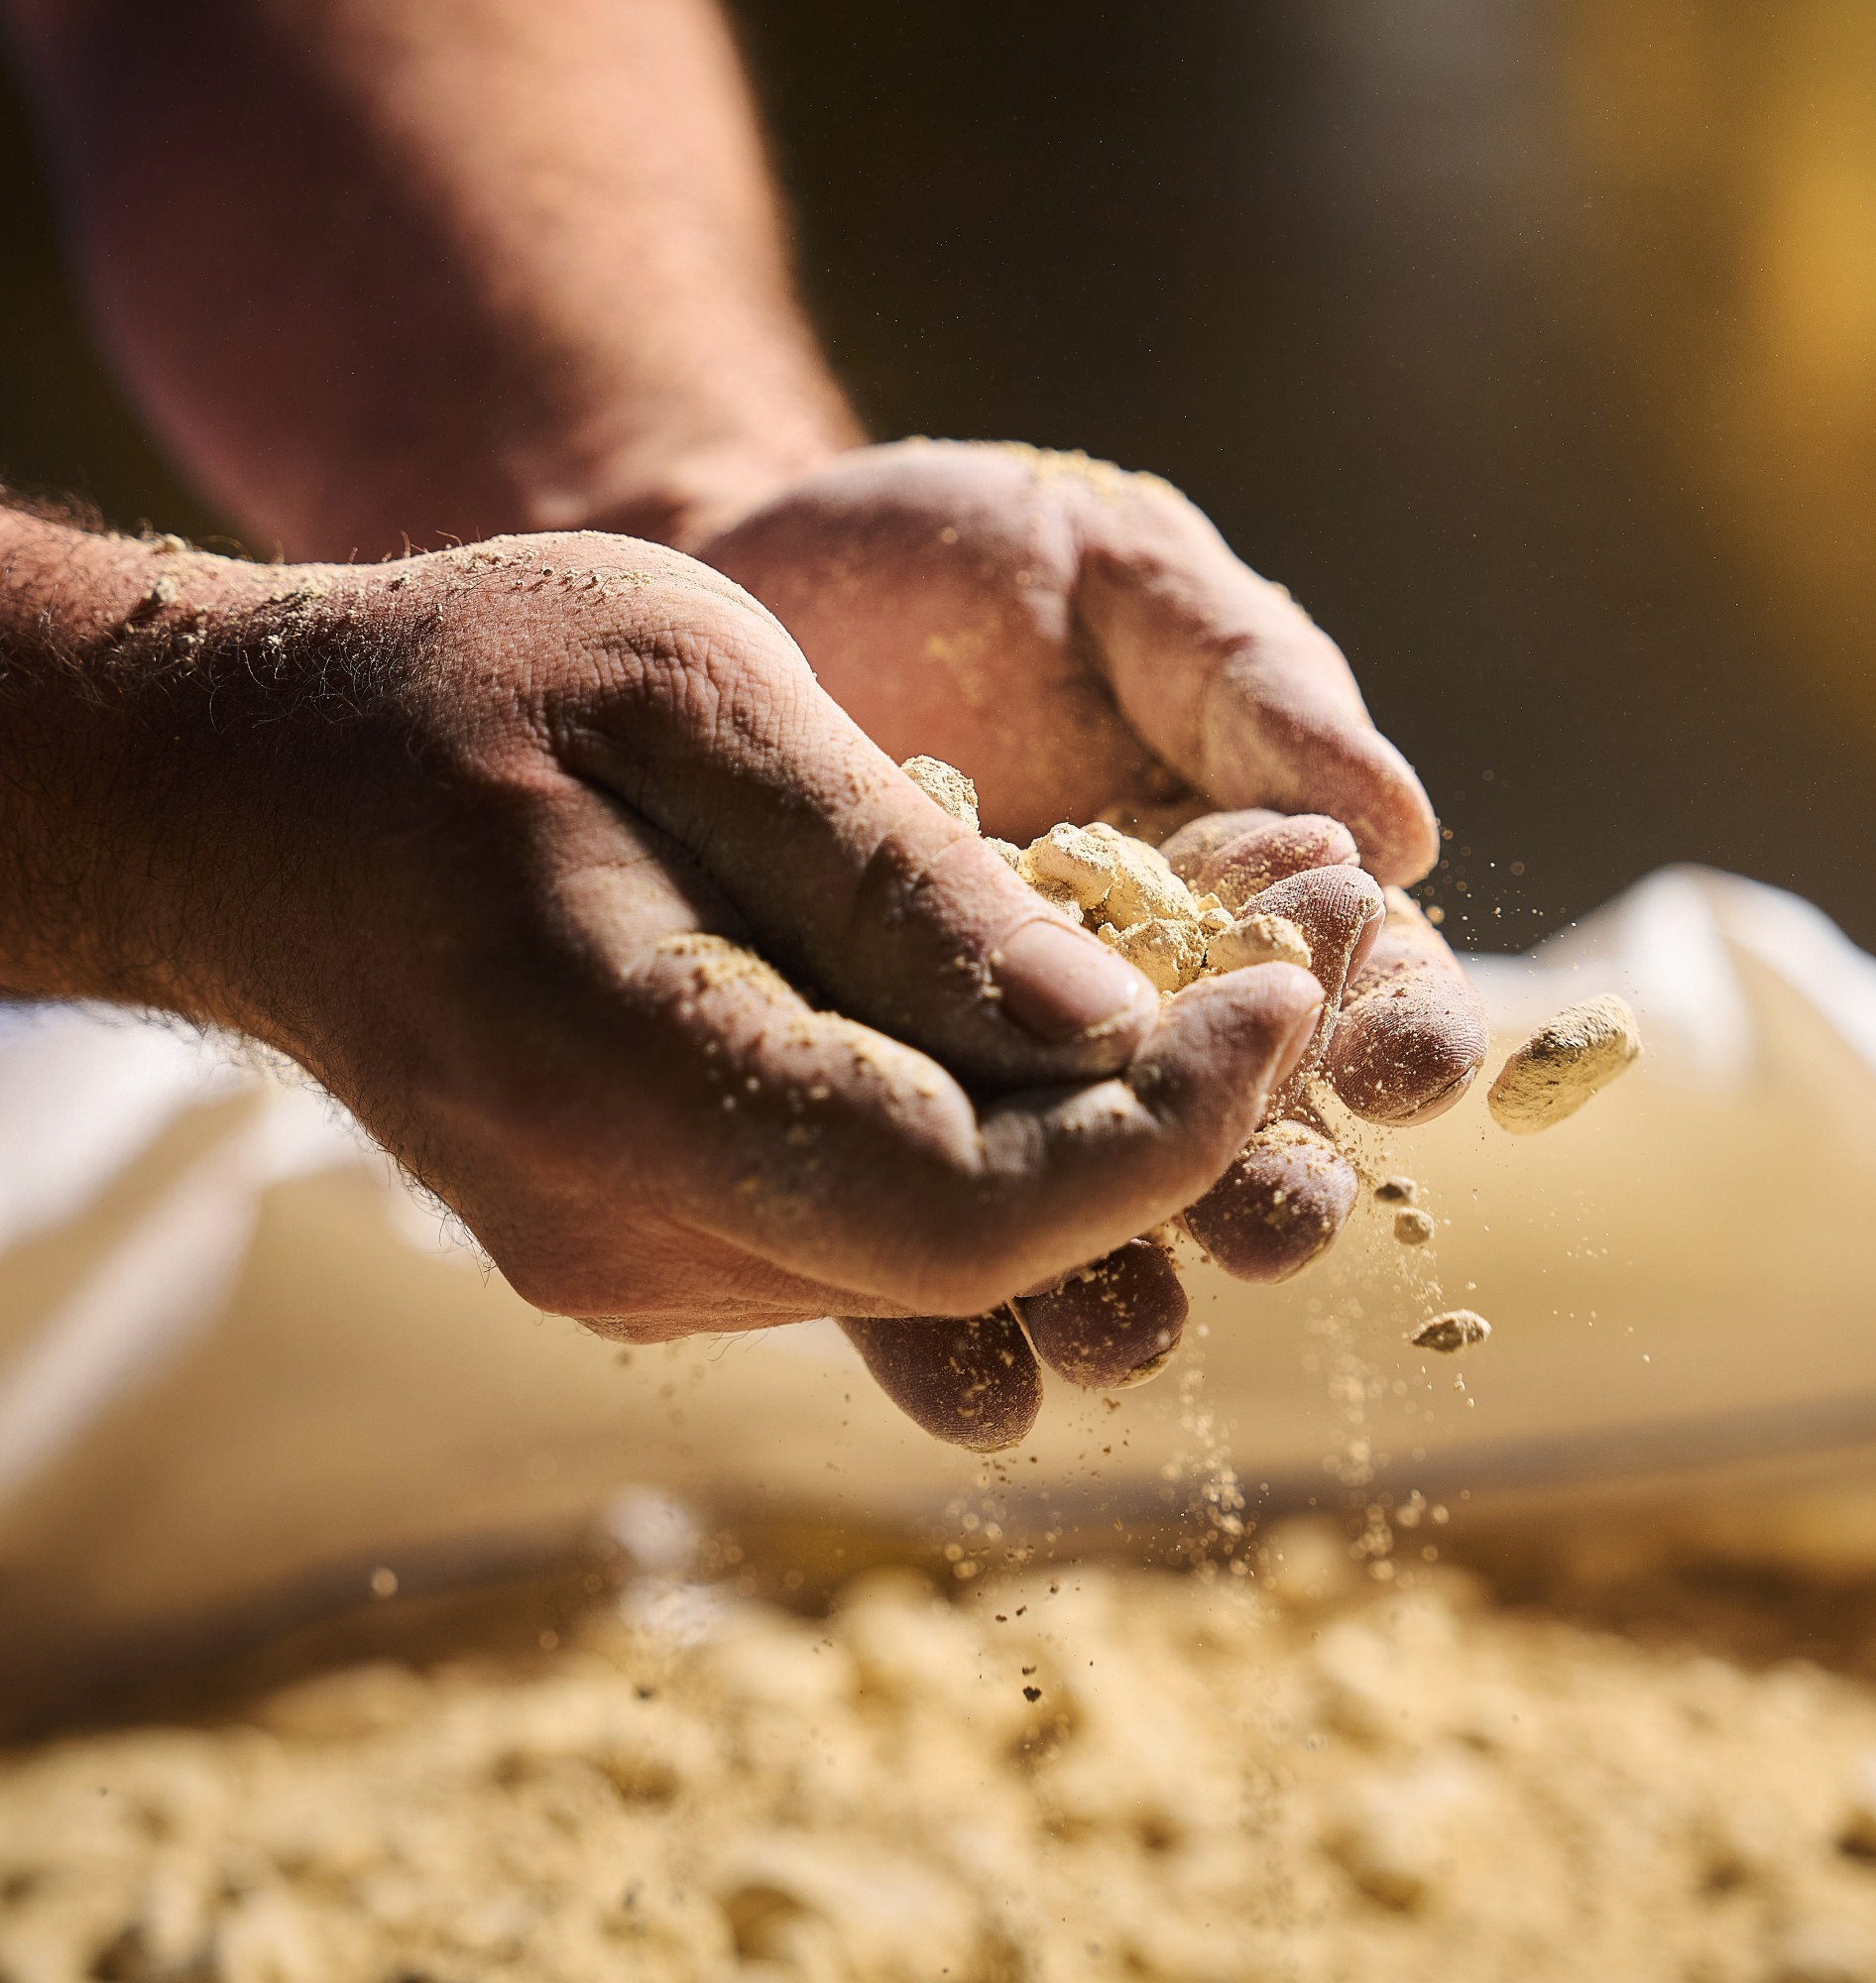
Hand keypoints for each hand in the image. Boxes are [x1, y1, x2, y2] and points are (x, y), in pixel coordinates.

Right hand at [0, 518, 1323, 1338]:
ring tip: (1188, 993)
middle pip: (975, 1260)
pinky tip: (1020, 1024)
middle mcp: (627, 1228)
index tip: (1284, 1003)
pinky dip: (982, 1135)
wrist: (264, 793)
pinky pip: (867, 1228)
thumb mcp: (688, 691)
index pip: (964, 1211)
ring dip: (1091, 1140)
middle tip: (1289, 985)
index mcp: (616, 1078)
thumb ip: (896, 879)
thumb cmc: (461, 684)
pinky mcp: (655, 1243)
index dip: (1167, 1134)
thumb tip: (1108, 1034)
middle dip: (1168, 1141)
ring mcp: (635, 1261)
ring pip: (938, 1258)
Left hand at [699, 443, 1486, 1444]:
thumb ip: (1249, 676)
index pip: (1357, 972)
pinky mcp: (865, 1116)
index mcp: (1231, 879)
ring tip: (1124, 1326)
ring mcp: (999, 1072)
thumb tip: (1406, 829)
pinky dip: (951, 1324)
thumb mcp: (1111, 566)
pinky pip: (916, 1229)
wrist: (727, 584)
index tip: (1406, 1061)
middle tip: (1269, 1218)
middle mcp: (1135, 1000)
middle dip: (1269, 1179)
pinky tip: (971, 1381)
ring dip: (1126, 1279)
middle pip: (1239, 1123)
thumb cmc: (942, 557)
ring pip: (1092, 1210)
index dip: (1395, 1021)